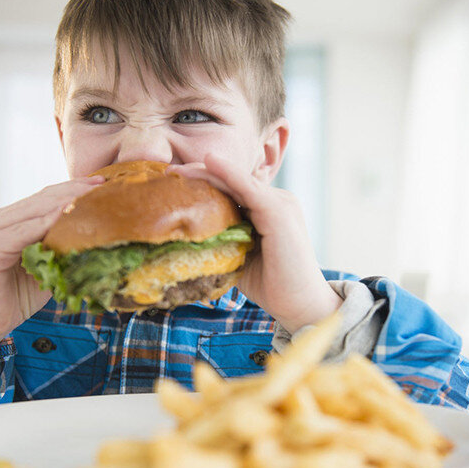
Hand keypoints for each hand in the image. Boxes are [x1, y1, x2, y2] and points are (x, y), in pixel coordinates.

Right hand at [0, 175, 105, 341]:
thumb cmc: (16, 297)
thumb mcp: (45, 266)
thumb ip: (60, 247)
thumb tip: (97, 237)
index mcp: (6, 221)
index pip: (44, 198)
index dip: (73, 188)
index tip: (102, 183)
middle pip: (41, 198)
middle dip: (74, 189)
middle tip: (103, 184)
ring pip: (34, 210)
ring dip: (65, 202)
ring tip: (92, 196)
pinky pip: (23, 232)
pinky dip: (46, 224)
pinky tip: (67, 217)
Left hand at [168, 157, 341, 332]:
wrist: (300, 305)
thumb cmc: (272, 285)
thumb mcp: (241, 257)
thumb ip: (224, 241)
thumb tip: (187, 240)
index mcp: (268, 210)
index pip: (232, 190)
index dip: (204, 183)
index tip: (174, 183)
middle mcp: (276, 201)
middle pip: (232, 181)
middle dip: (200, 174)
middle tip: (168, 173)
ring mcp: (279, 203)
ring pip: (236, 181)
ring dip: (206, 172)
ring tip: (177, 170)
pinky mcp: (278, 211)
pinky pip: (248, 187)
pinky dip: (228, 173)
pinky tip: (208, 162)